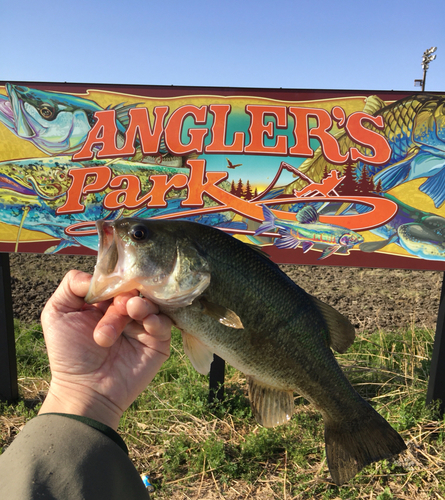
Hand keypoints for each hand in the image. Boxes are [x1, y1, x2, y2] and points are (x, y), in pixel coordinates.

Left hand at [38, 270, 171, 429]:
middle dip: (125, 296)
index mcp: (104, 303)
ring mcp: (142, 326)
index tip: (110, 288)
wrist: (86, 391)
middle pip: (135, 289)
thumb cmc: (68, 354)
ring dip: (141, 305)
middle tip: (120, 307)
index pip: (117, 279)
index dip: (115, 280)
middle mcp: (125, 311)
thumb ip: (72, 284)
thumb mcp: (56, 313)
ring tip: (130, 312)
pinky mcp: (158, 342)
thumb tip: (98, 275)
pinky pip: (165, 323)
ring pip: (151, 303)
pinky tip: (147, 322)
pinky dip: (157, 319)